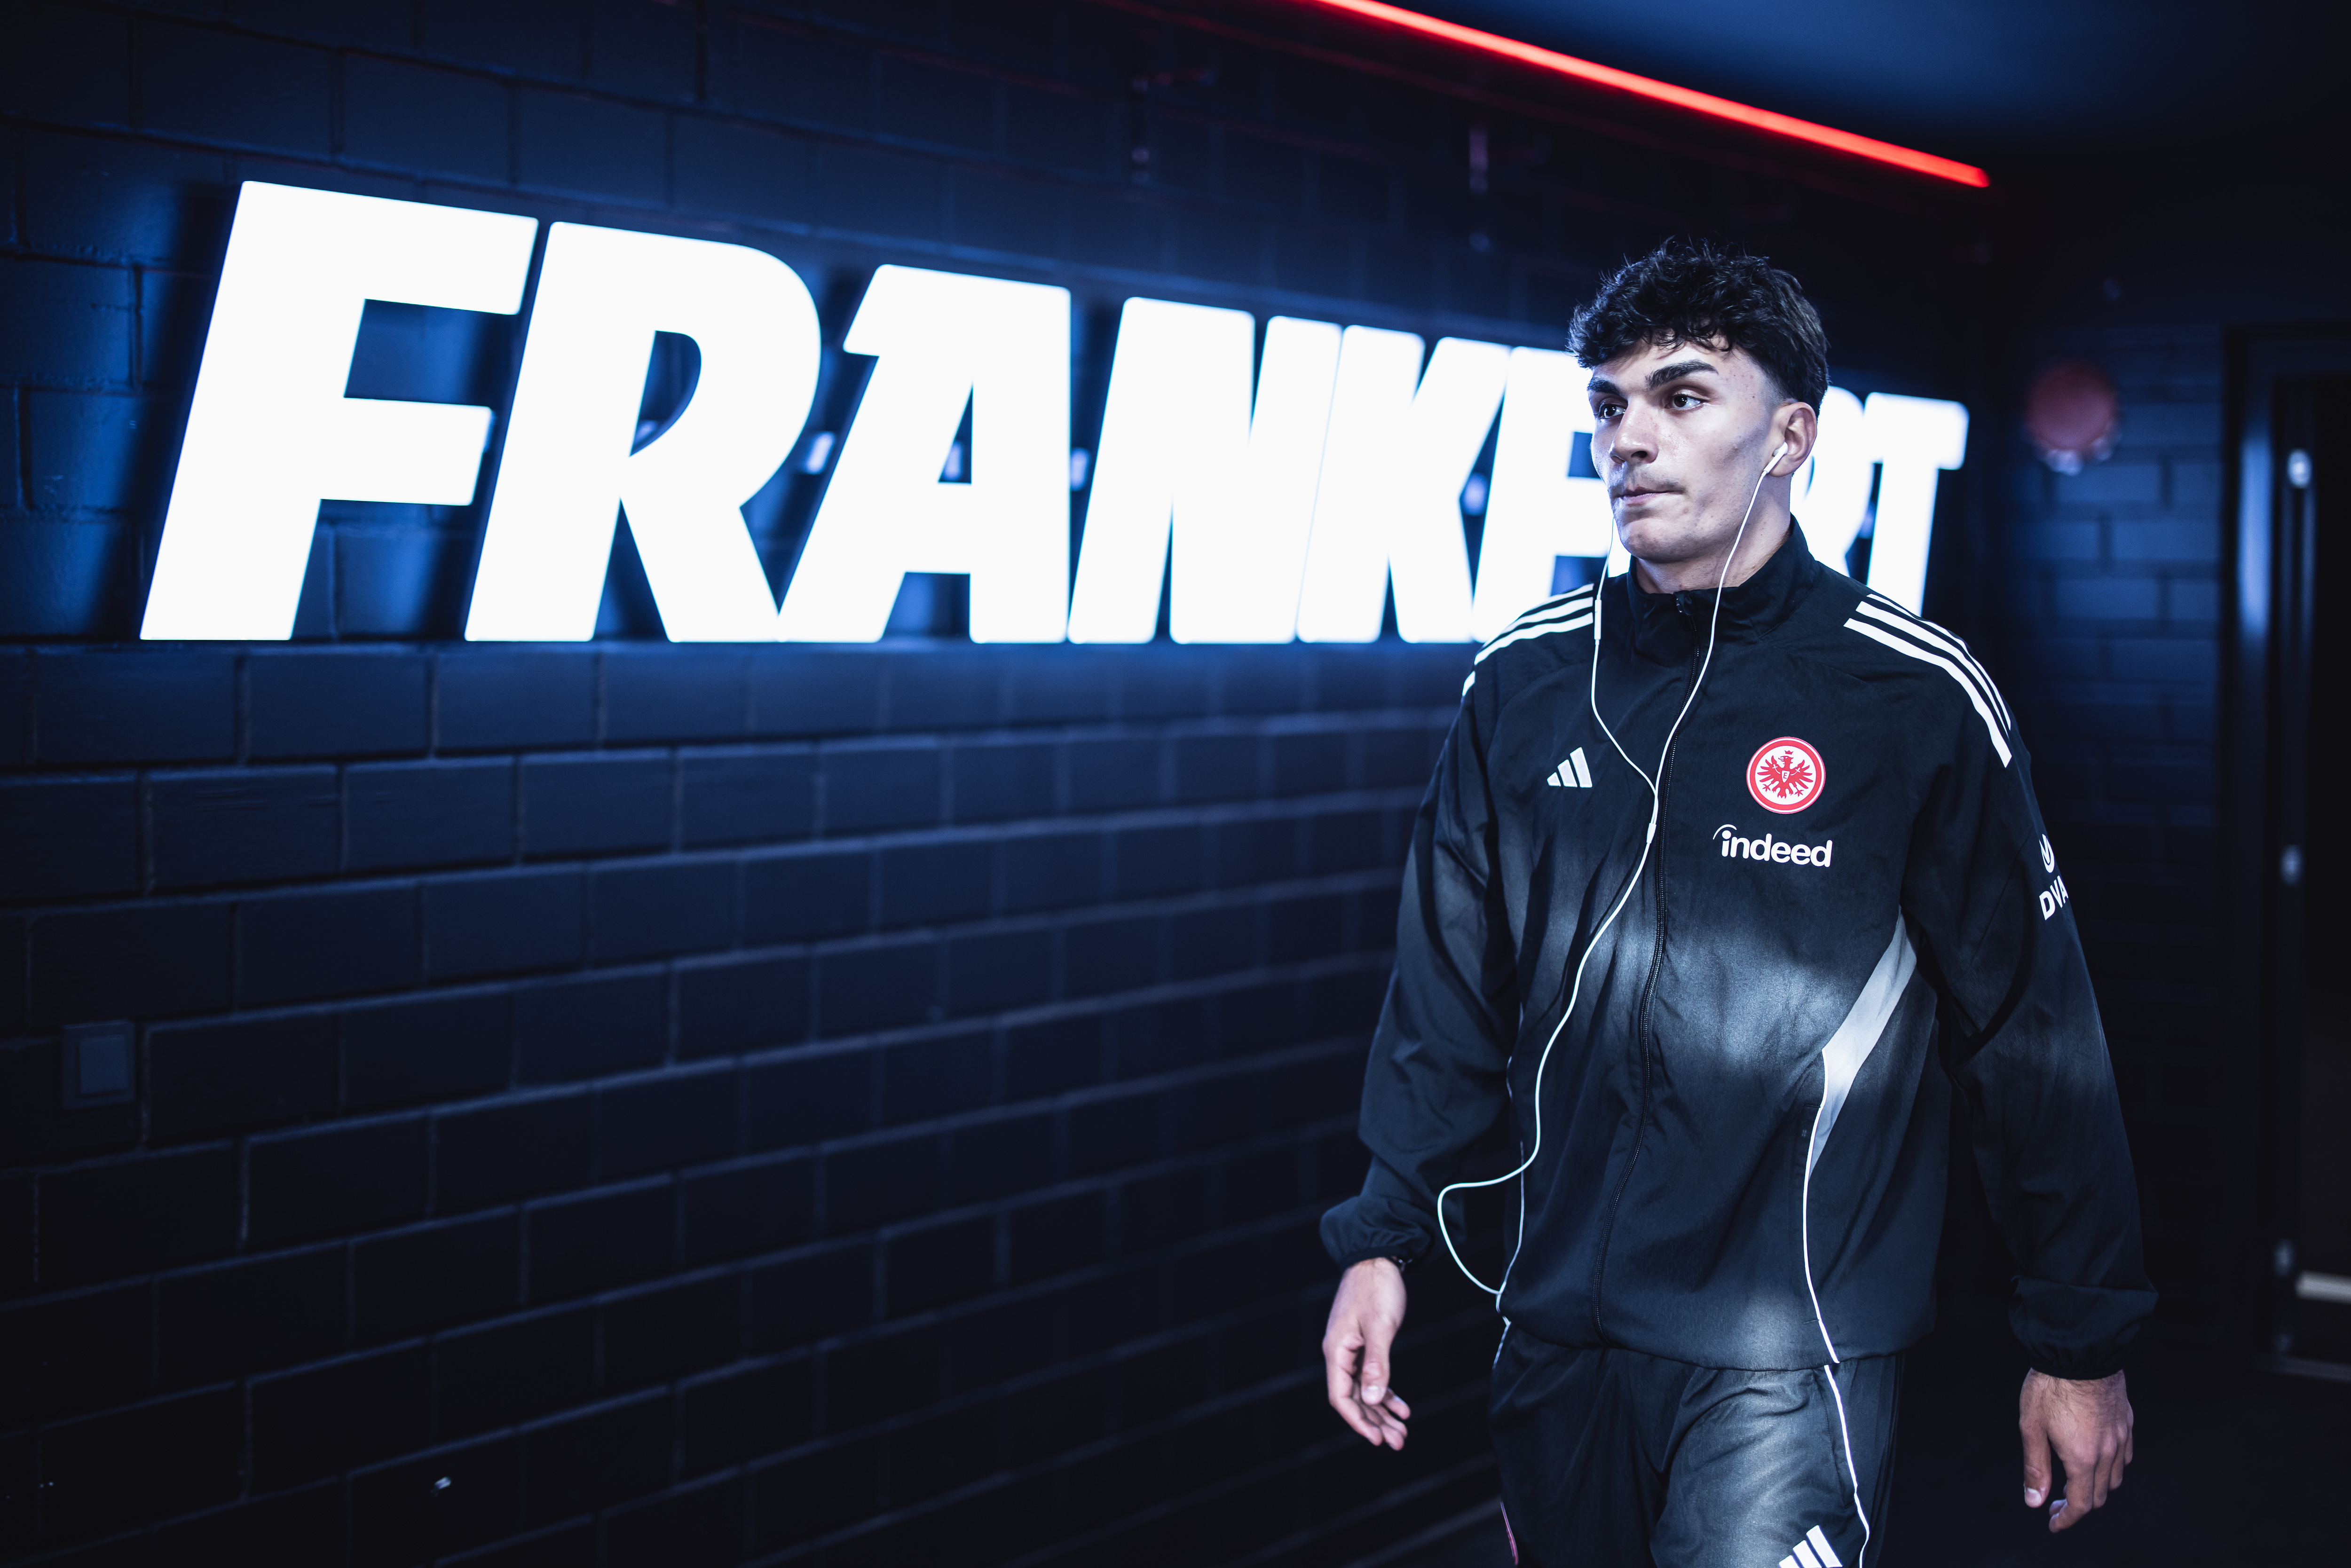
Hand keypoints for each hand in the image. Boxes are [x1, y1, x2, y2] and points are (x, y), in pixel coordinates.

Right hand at [1322, 1258, 1411, 1448]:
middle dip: (1375, 1422)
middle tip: (1398, 1442)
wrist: (1378, 1257)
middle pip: (1354, 1398)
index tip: (1377, 1439)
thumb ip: (1377, 1364)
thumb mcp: (1380, 1326)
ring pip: (1365, 1390)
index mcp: (1337, 1350)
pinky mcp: (1363, 1343)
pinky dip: (1386, 1392)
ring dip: (1382, 1411)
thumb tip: (1374, 1399)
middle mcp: (1340, 1353)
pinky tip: (1402, 1406)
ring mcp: (1351, 1349)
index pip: (1341, 1396)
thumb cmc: (1377, 1288)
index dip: (1358, 1421)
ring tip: (1403, 1431)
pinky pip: (1371, 1376)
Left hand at [2019, 1368, 2132, 1531]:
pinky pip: (2125, 1456)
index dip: (2066, 1519)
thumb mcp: (2031, 1428)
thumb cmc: (2050, 1388)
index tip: (2053, 1523)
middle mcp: (2107, 1453)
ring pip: (2115, 1477)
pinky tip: (2096, 1459)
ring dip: (2096, 1487)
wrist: (2079, 1352)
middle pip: (2099, 1495)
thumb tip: (2034, 1501)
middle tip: (2056, 1503)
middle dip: (2078, 1505)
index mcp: (2082, 1458)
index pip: (2081, 1504)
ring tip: (2074, 1482)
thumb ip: (2035, 1467)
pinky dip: (2111, 1467)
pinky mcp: (2127, 1422)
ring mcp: (2121, 1437)